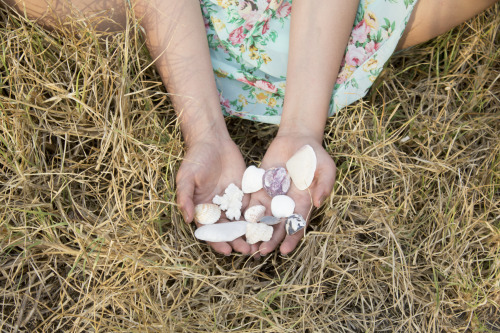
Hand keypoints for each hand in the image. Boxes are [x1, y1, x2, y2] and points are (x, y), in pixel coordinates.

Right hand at [176, 136, 250, 254]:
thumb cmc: (196, 159)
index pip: (210, 230)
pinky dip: (258, 218)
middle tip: (248, 250)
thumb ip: (186, 197)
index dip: (217, 241)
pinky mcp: (243, 193)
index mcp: (202, 208)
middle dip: (237, 241)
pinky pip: (251, 207)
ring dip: (249, 233)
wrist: (212, 141)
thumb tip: (188, 219)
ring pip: (241, 222)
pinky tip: (267, 225)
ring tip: (259, 243)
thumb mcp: (186, 178)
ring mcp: (231, 202)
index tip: (227, 250)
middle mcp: (217, 209)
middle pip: (228, 230)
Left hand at [247, 132, 335, 255]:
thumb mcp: (326, 169)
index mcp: (303, 203)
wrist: (298, 140)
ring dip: (256, 230)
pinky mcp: (259, 186)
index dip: (291, 239)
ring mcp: (272, 196)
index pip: (296, 225)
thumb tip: (318, 203)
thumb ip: (324, 185)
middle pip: (277, 226)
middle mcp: (286, 204)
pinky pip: (252, 201)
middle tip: (262, 251)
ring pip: (262, 218)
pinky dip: (246, 212)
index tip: (284, 250)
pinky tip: (238, 222)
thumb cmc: (316, 156)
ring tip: (248, 242)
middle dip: (270, 239)